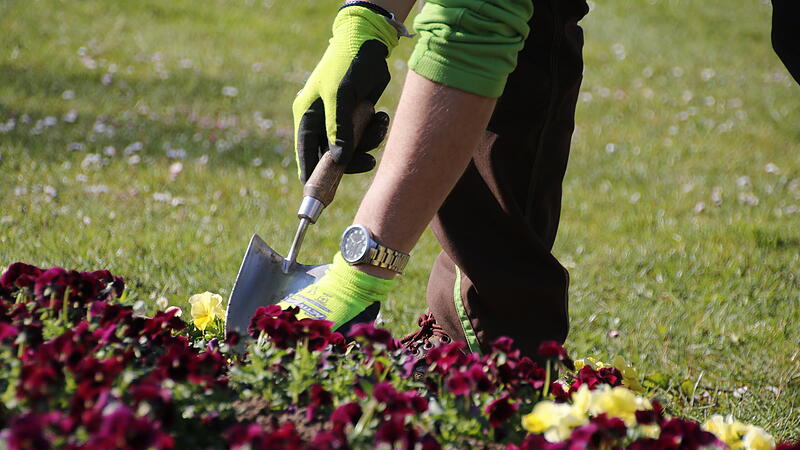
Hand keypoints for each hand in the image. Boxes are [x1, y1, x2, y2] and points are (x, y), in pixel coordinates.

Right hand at [293, 6, 398, 181]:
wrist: (371, 44)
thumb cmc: (348, 65)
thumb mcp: (341, 95)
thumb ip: (339, 129)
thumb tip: (338, 161)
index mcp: (307, 116)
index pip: (306, 153)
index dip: (313, 175)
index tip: (321, 194)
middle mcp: (321, 121)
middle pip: (331, 157)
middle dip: (351, 160)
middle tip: (369, 161)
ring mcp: (340, 121)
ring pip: (352, 149)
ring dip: (369, 143)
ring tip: (379, 124)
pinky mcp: (357, 118)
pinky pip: (365, 137)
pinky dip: (375, 132)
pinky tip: (381, 117)